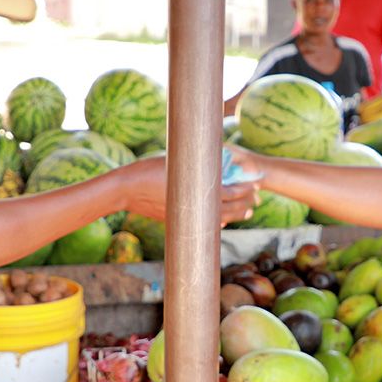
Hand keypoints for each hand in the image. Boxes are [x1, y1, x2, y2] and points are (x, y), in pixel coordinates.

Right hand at [118, 155, 260, 225]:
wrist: (126, 189)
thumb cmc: (148, 169)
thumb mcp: (177, 161)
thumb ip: (198, 164)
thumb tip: (215, 158)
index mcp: (195, 192)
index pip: (229, 193)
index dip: (244, 189)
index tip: (255, 185)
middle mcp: (193, 208)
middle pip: (227, 208)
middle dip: (244, 203)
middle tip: (256, 199)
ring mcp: (185, 217)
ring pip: (216, 219)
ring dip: (234, 215)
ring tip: (247, 212)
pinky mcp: (176, 220)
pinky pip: (202, 224)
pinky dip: (215, 221)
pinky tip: (223, 221)